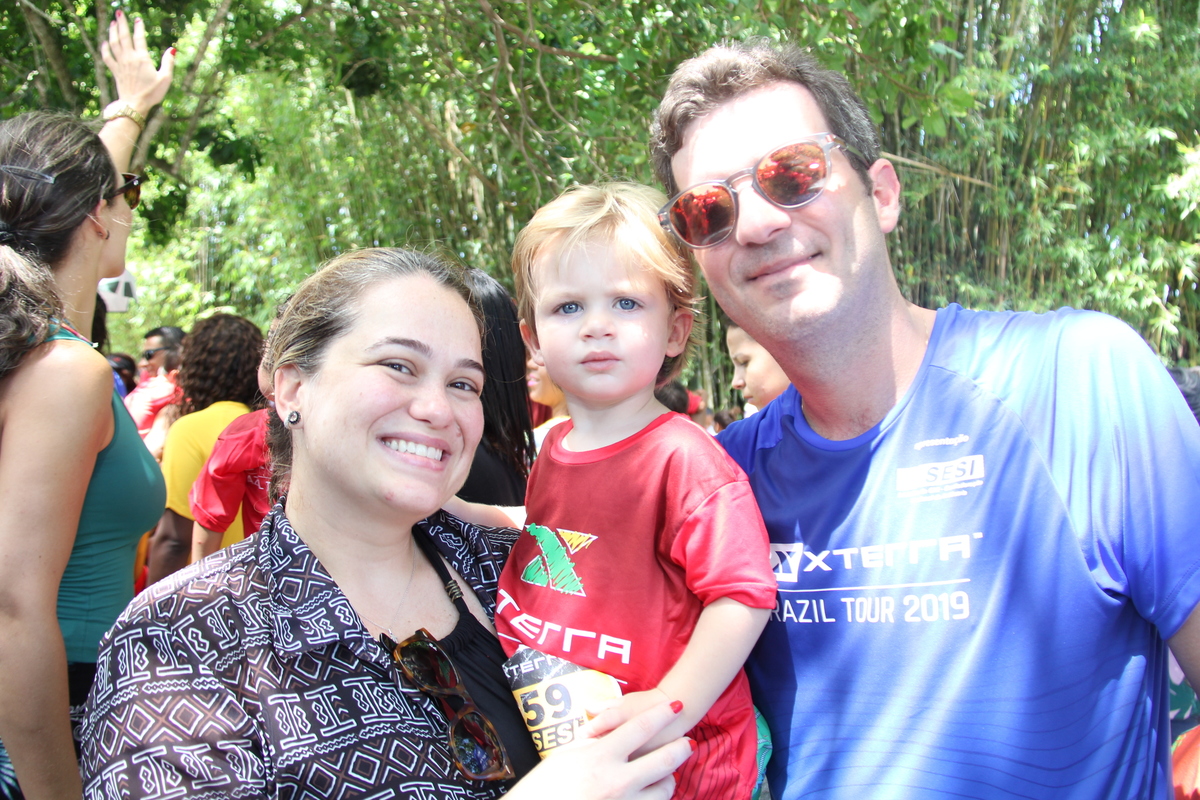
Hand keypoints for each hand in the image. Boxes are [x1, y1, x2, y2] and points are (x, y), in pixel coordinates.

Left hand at [100, 11, 174, 113]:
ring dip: (112, 32)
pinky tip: (105, 42)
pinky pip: (107, 57)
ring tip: (113, 23)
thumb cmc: (152, 93)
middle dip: (121, 23)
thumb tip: (171, 49)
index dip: (138, 27)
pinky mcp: (115, 71)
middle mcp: (129, 58)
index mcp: (142, 58)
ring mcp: (120, 64)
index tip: (138, 19)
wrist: (135, 105)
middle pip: (123, 36)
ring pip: (113, 44)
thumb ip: (168, 62)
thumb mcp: (165, 79)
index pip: (139, 38)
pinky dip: (105, 48)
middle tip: (119, 12)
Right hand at [507, 700, 693, 799]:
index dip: (661, 715)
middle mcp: (616, 781)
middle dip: (679, 749)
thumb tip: (606, 732)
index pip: (640, 729)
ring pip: (662, 791)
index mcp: (600, 758)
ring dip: (667, 781)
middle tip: (687, 743)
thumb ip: (590, 742)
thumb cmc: (544, 787)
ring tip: (665, 775)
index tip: (674, 707)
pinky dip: (652, 799)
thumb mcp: (564, 757)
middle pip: (662, 761)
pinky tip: (648, 794)